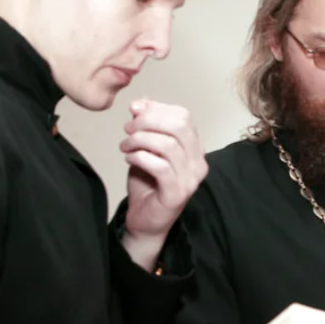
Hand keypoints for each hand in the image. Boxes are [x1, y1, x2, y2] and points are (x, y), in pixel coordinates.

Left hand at [119, 99, 207, 269]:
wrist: (146, 220)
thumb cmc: (148, 184)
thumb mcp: (145, 148)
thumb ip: (146, 126)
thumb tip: (141, 103)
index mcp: (195, 148)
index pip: (183, 116)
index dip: (157, 108)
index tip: (134, 111)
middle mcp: (198, 162)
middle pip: (179, 126)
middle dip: (148, 121)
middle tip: (128, 129)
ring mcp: (190, 179)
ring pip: (168, 145)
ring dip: (139, 140)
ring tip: (125, 146)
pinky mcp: (177, 193)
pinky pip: (160, 166)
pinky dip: (140, 157)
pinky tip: (129, 158)